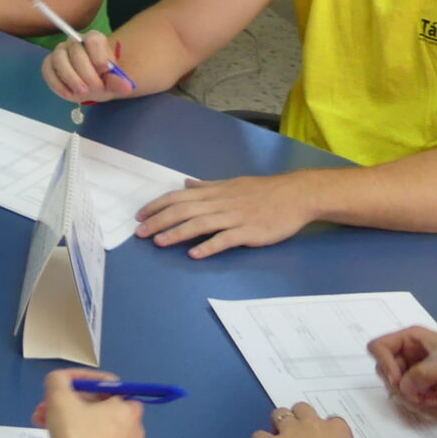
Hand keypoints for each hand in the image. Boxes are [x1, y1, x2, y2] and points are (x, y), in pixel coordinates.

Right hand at [34, 369, 144, 437]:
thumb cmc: (75, 434)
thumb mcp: (60, 396)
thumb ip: (59, 380)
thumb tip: (61, 380)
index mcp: (129, 409)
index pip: (108, 385)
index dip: (85, 381)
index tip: (66, 387)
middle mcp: (132, 427)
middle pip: (98, 404)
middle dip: (70, 400)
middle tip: (50, 402)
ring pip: (92, 422)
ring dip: (67, 416)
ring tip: (44, 417)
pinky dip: (75, 433)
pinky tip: (51, 432)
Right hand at [43, 33, 136, 104]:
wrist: (93, 84)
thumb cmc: (103, 79)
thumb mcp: (113, 82)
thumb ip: (118, 82)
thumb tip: (127, 87)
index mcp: (93, 40)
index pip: (93, 39)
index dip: (98, 56)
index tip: (105, 70)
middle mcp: (75, 42)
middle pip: (76, 52)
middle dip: (87, 74)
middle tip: (97, 89)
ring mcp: (60, 52)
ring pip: (59, 59)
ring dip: (71, 78)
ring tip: (82, 93)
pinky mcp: (49, 64)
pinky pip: (47, 70)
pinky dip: (57, 84)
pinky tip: (69, 94)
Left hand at [135, 171, 314, 256]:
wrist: (296, 195)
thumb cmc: (263, 191)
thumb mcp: (232, 184)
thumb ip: (207, 186)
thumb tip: (186, 184)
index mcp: (214, 191)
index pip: (178, 197)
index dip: (157, 205)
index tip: (140, 215)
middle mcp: (220, 202)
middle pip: (183, 210)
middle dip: (159, 221)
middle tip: (139, 233)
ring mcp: (234, 217)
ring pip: (200, 224)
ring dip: (177, 233)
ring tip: (159, 242)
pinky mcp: (248, 231)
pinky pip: (225, 239)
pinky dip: (208, 246)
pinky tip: (194, 254)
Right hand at [369, 327, 436, 410]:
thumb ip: (421, 375)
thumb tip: (401, 389)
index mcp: (414, 338)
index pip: (380, 347)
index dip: (384, 365)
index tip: (399, 382)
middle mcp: (414, 353)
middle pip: (387, 370)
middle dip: (402, 386)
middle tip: (422, 394)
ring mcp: (424, 370)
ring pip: (402, 387)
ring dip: (418, 396)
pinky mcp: (433, 386)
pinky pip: (417, 396)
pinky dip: (428, 401)